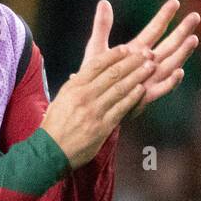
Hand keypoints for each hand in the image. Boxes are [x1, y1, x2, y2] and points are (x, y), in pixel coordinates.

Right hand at [40, 40, 157, 168]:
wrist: (50, 152)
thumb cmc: (54, 126)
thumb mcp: (60, 100)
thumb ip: (74, 88)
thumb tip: (80, 76)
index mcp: (73, 87)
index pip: (96, 64)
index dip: (114, 55)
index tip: (126, 48)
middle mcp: (84, 96)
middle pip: (112, 73)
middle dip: (132, 62)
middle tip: (146, 53)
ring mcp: (94, 111)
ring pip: (120, 88)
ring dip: (137, 76)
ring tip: (149, 67)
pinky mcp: (102, 126)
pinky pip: (121, 108)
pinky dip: (133, 98)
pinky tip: (142, 89)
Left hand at [82, 0, 200, 118]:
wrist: (91, 103)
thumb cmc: (95, 76)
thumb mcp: (97, 49)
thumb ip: (102, 27)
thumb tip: (103, 2)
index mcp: (137, 50)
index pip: (155, 30)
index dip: (164, 16)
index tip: (175, 2)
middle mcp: (148, 63)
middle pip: (169, 44)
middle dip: (182, 31)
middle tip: (195, 16)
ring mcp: (149, 79)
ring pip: (171, 63)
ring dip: (182, 52)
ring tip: (193, 39)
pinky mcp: (146, 96)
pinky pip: (162, 88)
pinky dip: (171, 81)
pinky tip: (180, 72)